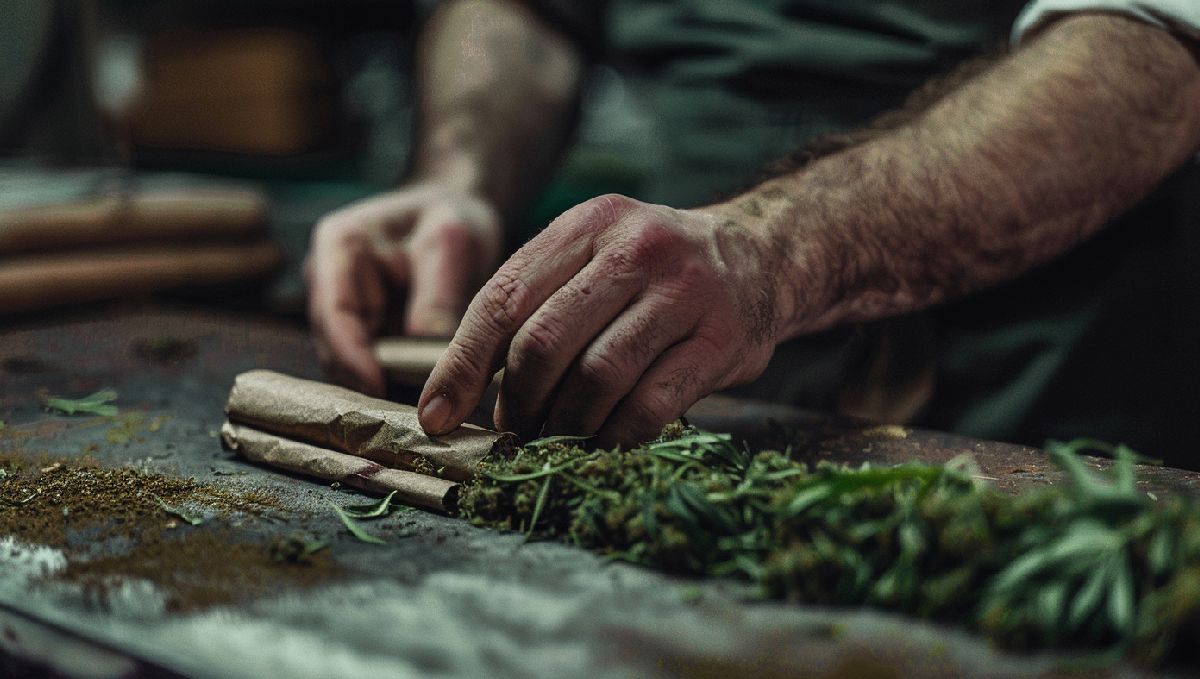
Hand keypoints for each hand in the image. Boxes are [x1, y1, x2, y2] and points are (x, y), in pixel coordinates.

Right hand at [306, 183, 501, 395]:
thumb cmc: (451, 215)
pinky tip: (421, 397)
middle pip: (334, 344)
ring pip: (350, 361)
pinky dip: (392, 380)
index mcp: (339, 246)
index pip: (333, 312)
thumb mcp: (452, 243)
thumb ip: (438, 298)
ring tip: (419, 407)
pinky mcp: (364, 327)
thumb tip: (430, 362)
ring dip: (380, 384)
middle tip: (406, 411)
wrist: (456, 207)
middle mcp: (329, 279)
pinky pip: (371, 363)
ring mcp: (343, 305)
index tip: (379, 388)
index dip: (352, 356)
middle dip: (366, 378)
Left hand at [418, 193, 795, 445]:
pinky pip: (651, 404)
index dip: (462, 364)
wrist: (761, 255)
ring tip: (556, 439)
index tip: (437, 415)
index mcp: (587, 224)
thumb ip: (535, 303)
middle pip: (545, 342)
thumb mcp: (592, 257)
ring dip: (565, 424)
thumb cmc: (653, 271)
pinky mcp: (723, 339)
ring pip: (597, 377)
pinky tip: (604, 442)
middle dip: (518, 401)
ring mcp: (685, 292)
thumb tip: (461, 387)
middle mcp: (636, 248)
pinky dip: (616, 435)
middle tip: (514, 429)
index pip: (504, 298)